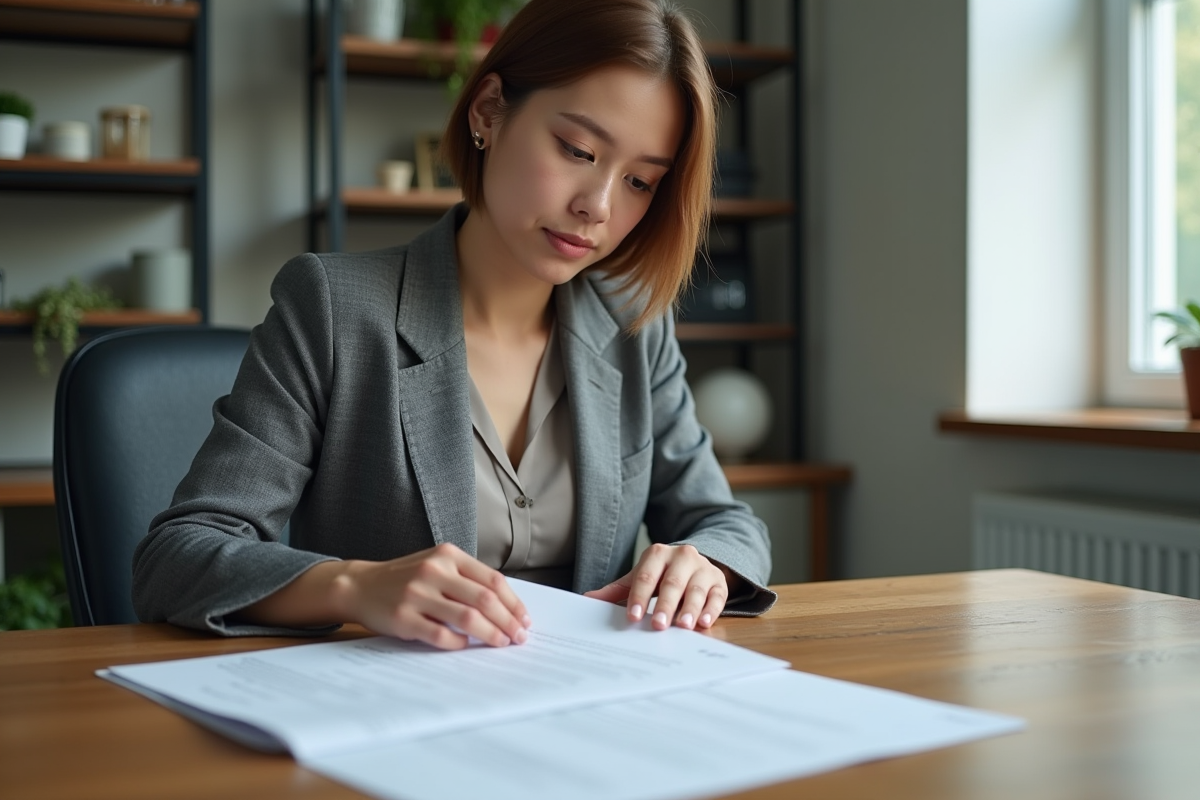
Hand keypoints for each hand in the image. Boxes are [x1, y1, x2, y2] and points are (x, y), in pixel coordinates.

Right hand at [336, 543, 530, 649]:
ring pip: (466, 618)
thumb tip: (507, 607)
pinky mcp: (403, 618)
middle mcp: (433, 570)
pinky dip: (458, 643)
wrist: (360, 585)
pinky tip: (466, 646)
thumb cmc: (407, 578)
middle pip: (484, 599)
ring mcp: (417, 594)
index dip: (514, 603)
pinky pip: (440, 635)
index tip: (525, 620)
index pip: (493, 580)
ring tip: (501, 644)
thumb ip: (467, 578)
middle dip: (508, 621)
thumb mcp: (437, 564)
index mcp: (448, 555)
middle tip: (519, 637)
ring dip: (490, 634)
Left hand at [583, 543, 730, 630]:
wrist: (694, 564)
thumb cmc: (662, 574)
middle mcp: (682, 557)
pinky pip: (717, 596)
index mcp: (658, 554)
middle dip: (665, 605)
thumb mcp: (640, 578)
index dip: (639, 597)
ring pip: (696, 589)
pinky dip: (711, 610)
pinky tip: (703, 622)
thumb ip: (617, 590)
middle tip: (658, 625)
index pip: (646, 576)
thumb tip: (587, 599)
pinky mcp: (719, 582)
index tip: (632, 616)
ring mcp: (703, 568)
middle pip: (672, 583)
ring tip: (683, 626)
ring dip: (690, 608)